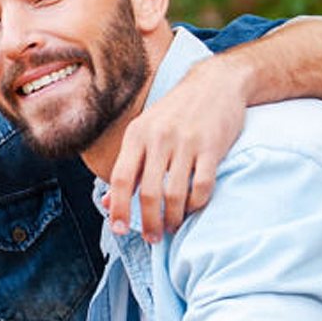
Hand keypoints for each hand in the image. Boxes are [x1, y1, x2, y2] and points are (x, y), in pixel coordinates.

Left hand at [107, 54, 251, 241]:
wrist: (216, 82)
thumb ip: (128, 165)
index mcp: (136, 135)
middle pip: (148, 192)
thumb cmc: (175, 113)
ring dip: (173, 218)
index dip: (118, 207)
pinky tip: (193, 210)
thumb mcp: (144, 131)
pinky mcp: (213, 147)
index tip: (119, 229)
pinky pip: (203, 185)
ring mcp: (186, 143)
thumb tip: (106, 202)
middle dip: (148, 221)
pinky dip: (197, 204)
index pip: (120, 179)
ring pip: (175, 193)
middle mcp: (158, 139)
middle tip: (152, 238)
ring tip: (171, 228)